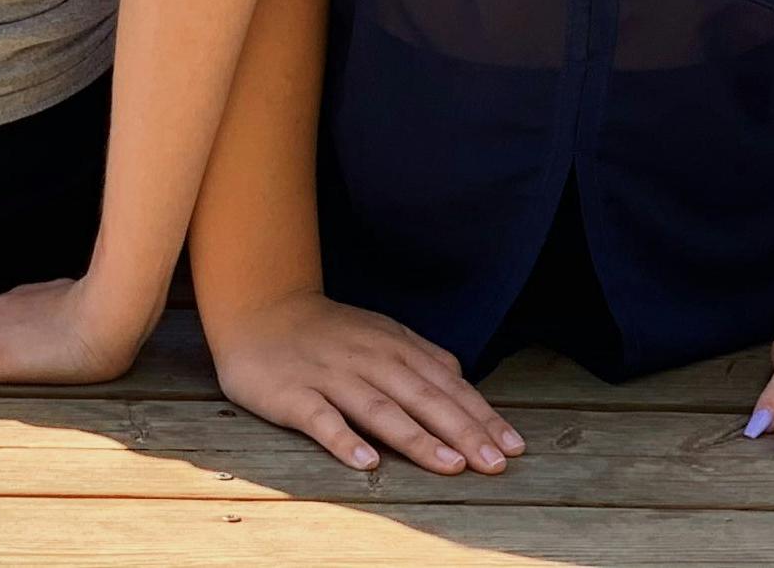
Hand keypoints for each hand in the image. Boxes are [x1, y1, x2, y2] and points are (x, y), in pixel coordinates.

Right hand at [209, 288, 526, 476]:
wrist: (260, 308)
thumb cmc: (327, 331)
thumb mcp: (381, 334)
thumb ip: (420, 357)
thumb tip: (462, 380)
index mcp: (395, 347)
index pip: (447, 386)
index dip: (481, 416)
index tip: (513, 446)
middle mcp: (370, 360)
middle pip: (423, 399)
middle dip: (464, 432)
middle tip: (496, 463)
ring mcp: (332, 376)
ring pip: (381, 409)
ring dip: (418, 438)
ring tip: (449, 466)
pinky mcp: (294, 394)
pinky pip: (322, 419)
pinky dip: (344, 439)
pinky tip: (366, 462)